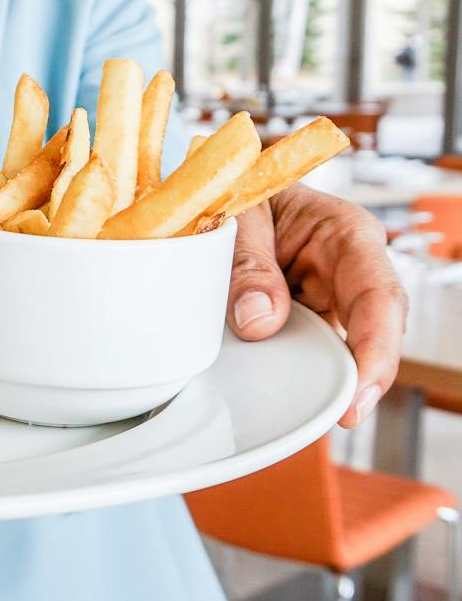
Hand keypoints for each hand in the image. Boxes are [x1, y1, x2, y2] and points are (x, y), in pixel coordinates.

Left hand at [226, 183, 406, 428]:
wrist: (221, 184)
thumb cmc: (240, 186)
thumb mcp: (239, 214)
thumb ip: (248, 263)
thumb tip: (260, 322)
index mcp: (346, 235)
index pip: (378, 297)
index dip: (376, 349)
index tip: (359, 393)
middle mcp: (345, 271)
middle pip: (368, 333)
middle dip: (356, 378)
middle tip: (337, 416)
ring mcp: (323, 297)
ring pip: (332, 348)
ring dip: (314, 376)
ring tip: (294, 407)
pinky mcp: (298, 316)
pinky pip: (299, 348)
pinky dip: (286, 368)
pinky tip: (269, 388)